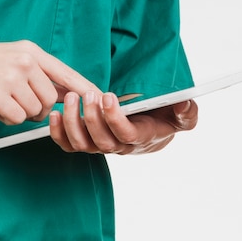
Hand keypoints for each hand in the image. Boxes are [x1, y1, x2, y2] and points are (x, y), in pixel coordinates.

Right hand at [0, 41, 99, 124]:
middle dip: (37, 108)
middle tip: (16, 100)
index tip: (101, 99)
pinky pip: (16, 119)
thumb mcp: (12, 59)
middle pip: (51, 100)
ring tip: (1, 98)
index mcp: (30, 51)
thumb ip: (40, 74)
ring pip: (35, 112)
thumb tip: (66, 93)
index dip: (85, 89)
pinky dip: (5, 118)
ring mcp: (10, 76)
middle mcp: (24, 61)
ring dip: (19, 113)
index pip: (67, 73)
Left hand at [49, 91, 197, 154]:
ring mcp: (101, 146)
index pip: (125, 135)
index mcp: (141, 137)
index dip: (114, 118)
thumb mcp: (183, 115)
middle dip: (92, 118)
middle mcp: (119, 146)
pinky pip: (69, 145)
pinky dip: (58, 133)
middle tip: (87, 94)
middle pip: (101, 141)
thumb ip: (187, 112)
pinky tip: (54, 114)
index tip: (108, 96)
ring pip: (82, 144)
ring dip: (73, 123)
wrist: (153, 129)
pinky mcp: (87, 143)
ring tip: (70, 99)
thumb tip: (184, 105)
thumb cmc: (166, 118)